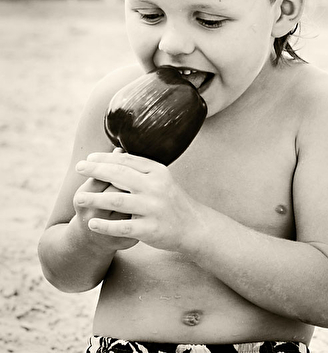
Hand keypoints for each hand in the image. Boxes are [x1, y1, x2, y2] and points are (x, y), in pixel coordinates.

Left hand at [74, 150, 205, 252]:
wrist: (193, 226)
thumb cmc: (171, 201)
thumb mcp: (161, 179)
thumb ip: (140, 168)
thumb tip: (114, 153)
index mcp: (158, 172)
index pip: (127, 161)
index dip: (106, 159)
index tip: (89, 158)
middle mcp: (156, 187)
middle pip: (120, 176)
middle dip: (96, 171)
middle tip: (78, 168)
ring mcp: (153, 208)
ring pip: (118, 201)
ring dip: (95, 199)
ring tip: (79, 199)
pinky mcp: (151, 228)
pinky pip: (123, 227)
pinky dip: (105, 226)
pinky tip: (92, 224)